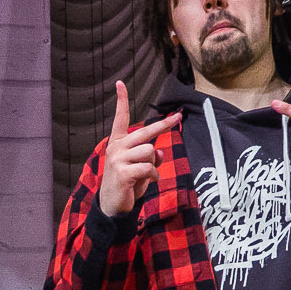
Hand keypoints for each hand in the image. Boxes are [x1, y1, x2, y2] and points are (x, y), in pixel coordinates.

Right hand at [97, 81, 179, 216]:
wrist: (112, 206)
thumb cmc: (126, 184)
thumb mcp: (139, 167)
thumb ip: (149, 156)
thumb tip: (159, 151)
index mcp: (117, 143)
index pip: (120, 119)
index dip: (121, 101)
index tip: (119, 84)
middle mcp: (116, 148)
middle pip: (145, 132)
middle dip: (164, 125)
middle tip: (178, 117)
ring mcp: (118, 160)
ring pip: (149, 151)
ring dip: (153, 164)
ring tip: (144, 176)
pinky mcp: (123, 173)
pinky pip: (149, 167)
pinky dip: (153, 176)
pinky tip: (145, 182)